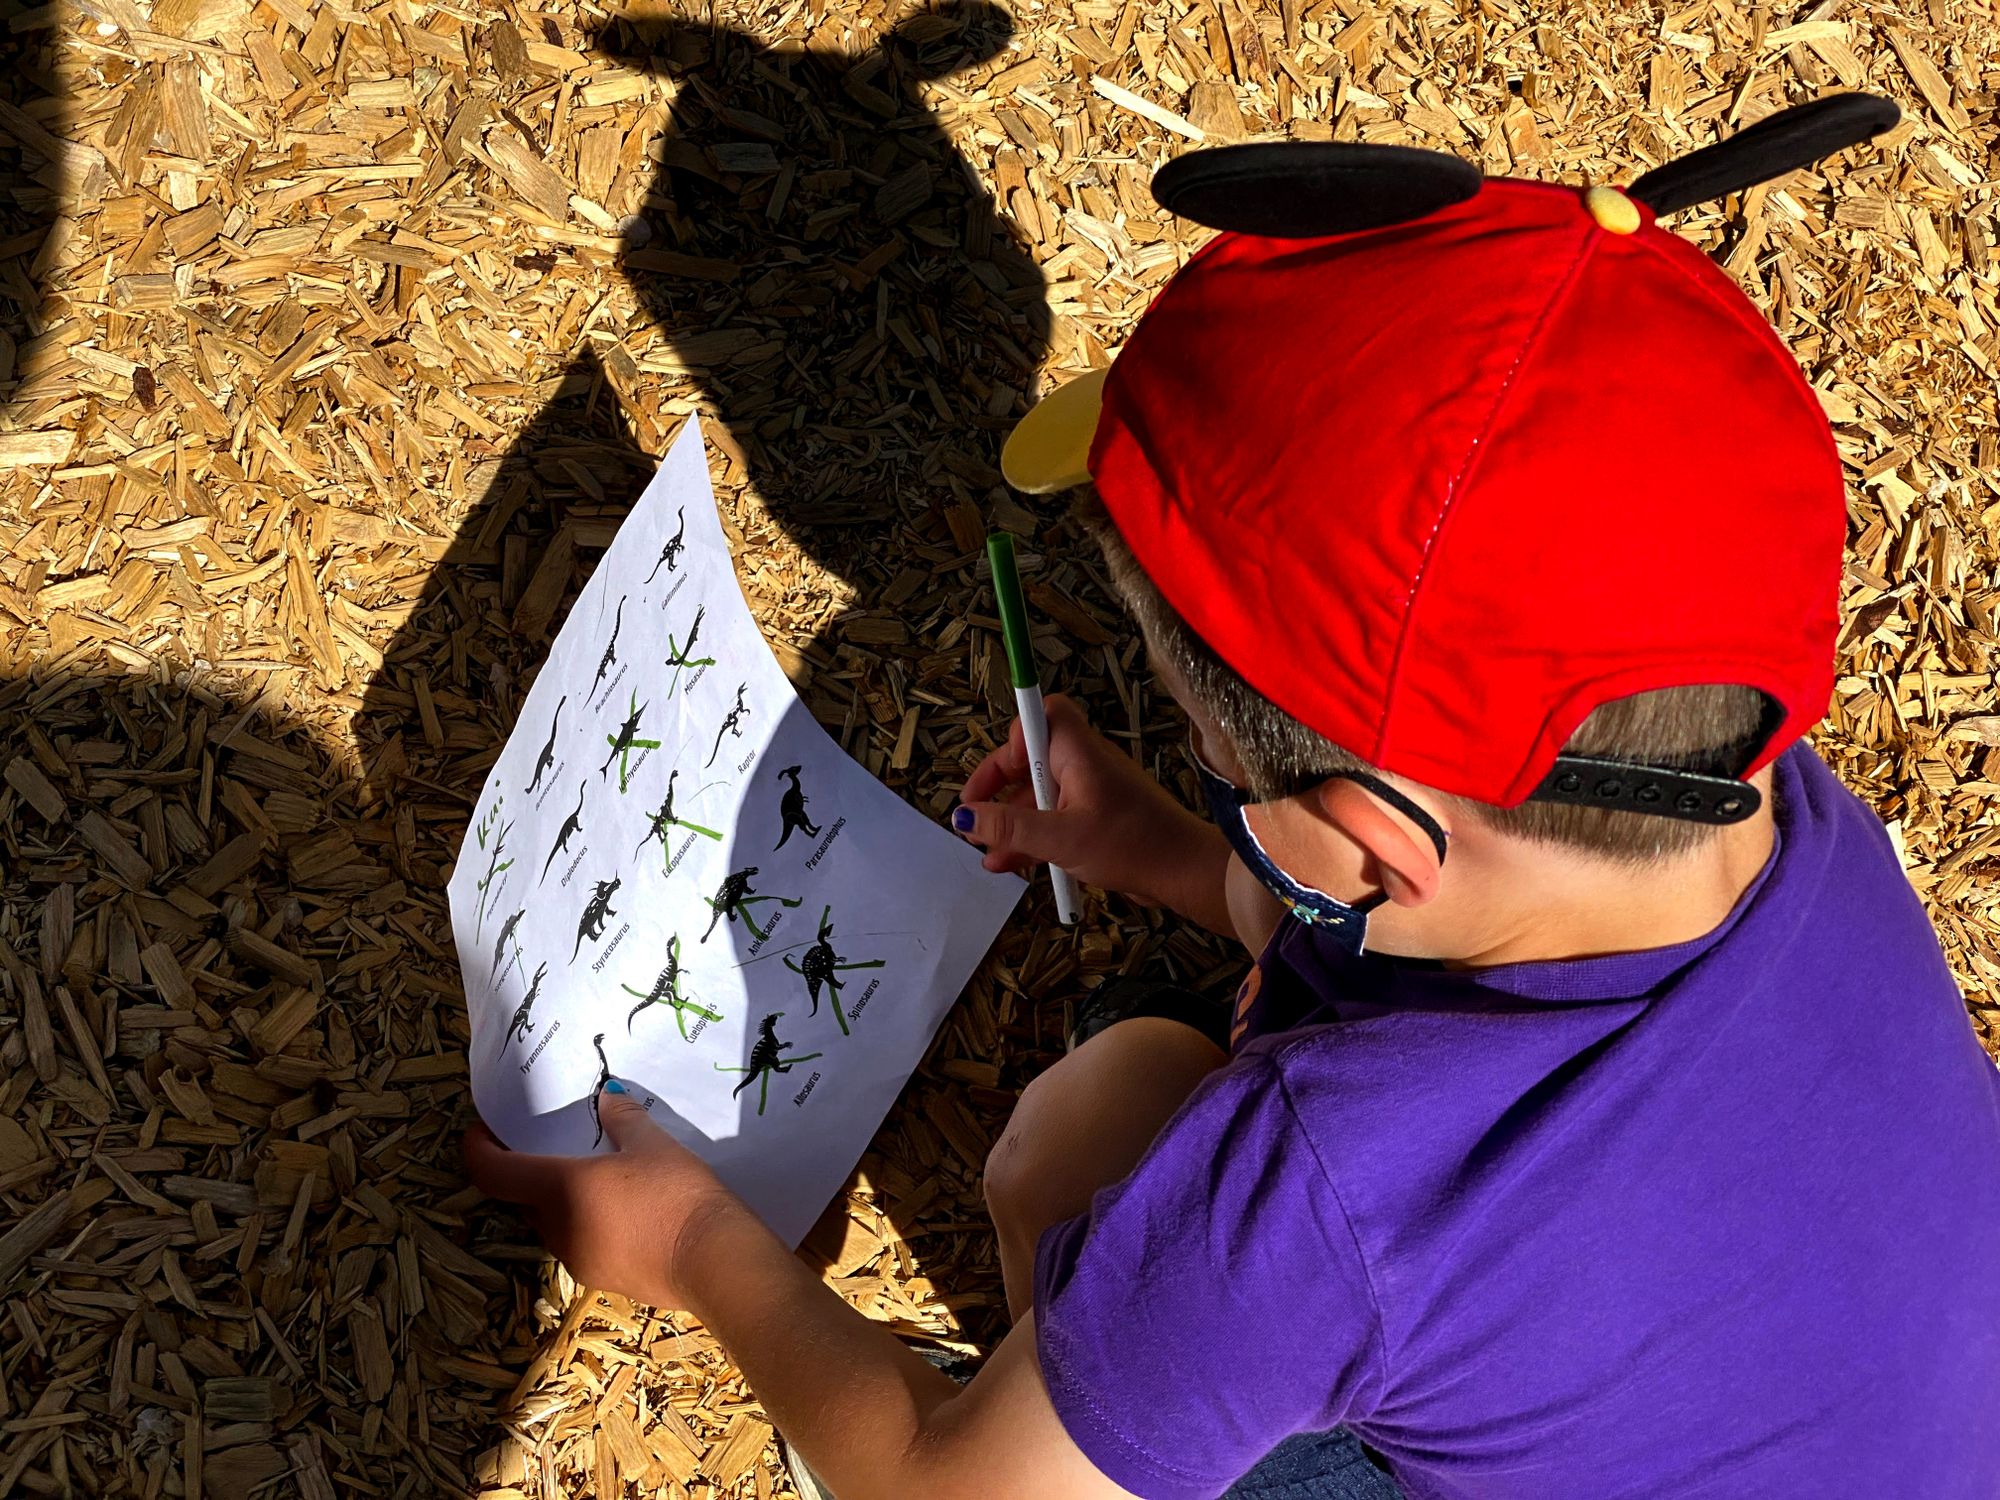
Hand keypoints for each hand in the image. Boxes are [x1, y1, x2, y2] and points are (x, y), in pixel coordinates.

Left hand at [464, 1085, 738, 1309]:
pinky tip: (626, 1212)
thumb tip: (606, 1098)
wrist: (712, 1260)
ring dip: (562, 1202)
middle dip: (529, 1174)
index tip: (483, 1131)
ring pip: (554, 1224)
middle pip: (523, 1199)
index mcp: (559, 1188)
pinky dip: (589, 1224)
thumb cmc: (676, 1193)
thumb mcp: (653, 1144)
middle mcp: (558, 1228)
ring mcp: (578, 1259)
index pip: (494, 1173)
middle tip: (554, 1148)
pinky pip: (582, 1244)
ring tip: (598, 1179)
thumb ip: (623, 1119)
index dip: (479, 1150)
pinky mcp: (603, 1279)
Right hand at [953, 693, 1222, 907]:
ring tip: (985, 849)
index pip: (1042, 714)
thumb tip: (965, 817)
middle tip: (973, 815)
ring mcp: (1091, 793)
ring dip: (1011, 820)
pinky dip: (1031, 837)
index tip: (999, 771)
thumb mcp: (1061, 838)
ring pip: (1039, 795)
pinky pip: (1054, 820)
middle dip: (999, 787)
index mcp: (1078, 753)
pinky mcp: (1096, 820)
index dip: (1014, 736)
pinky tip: (1007, 862)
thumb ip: (1010, 827)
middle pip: (1030, 759)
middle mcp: (1084, 765)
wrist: (1183, 873)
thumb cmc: (1133, 845)